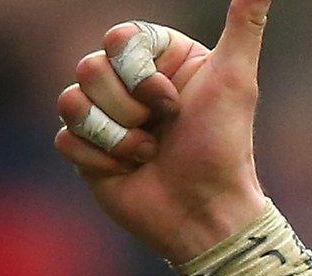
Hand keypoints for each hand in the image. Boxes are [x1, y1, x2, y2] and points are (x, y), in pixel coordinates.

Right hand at [53, 0, 273, 263]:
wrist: (205, 213)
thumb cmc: (223, 147)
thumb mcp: (236, 80)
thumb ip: (245, 27)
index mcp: (161, 60)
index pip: (119, 38)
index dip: (139, 73)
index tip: (174, 100)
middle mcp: (129, 84)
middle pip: (89, 67)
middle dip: (130, 107)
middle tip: (164, 130)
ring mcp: (105, 116)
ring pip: (72, 101)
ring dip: (118, 136)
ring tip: (150, 155)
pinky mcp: (86, 150)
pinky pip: (65, 138)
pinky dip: (102, 160)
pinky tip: (130, 172)